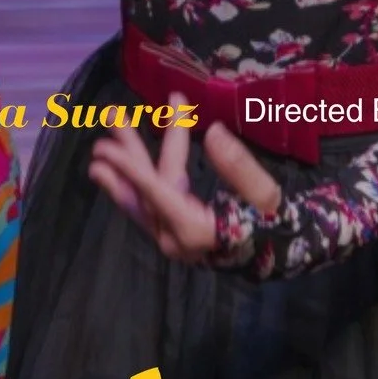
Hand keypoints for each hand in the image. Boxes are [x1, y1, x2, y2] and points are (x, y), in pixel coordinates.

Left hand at [89, 122, 283, 263]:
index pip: (157, 194)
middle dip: (128, 156)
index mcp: (195, 229)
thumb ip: (238, 166)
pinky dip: (132, 185)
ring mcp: (170, 238)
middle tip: (107, 124)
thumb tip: (213, 132)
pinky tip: (118, 169)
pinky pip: (145, 207)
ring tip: (100, 148)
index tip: (108, 148)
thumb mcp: (263, 195)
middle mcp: (175, 238)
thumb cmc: (272, 223)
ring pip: (141, 199)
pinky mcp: (172, 233)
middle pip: (145, 192)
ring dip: (125, 169)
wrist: (277, 254)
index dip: (131, 169)